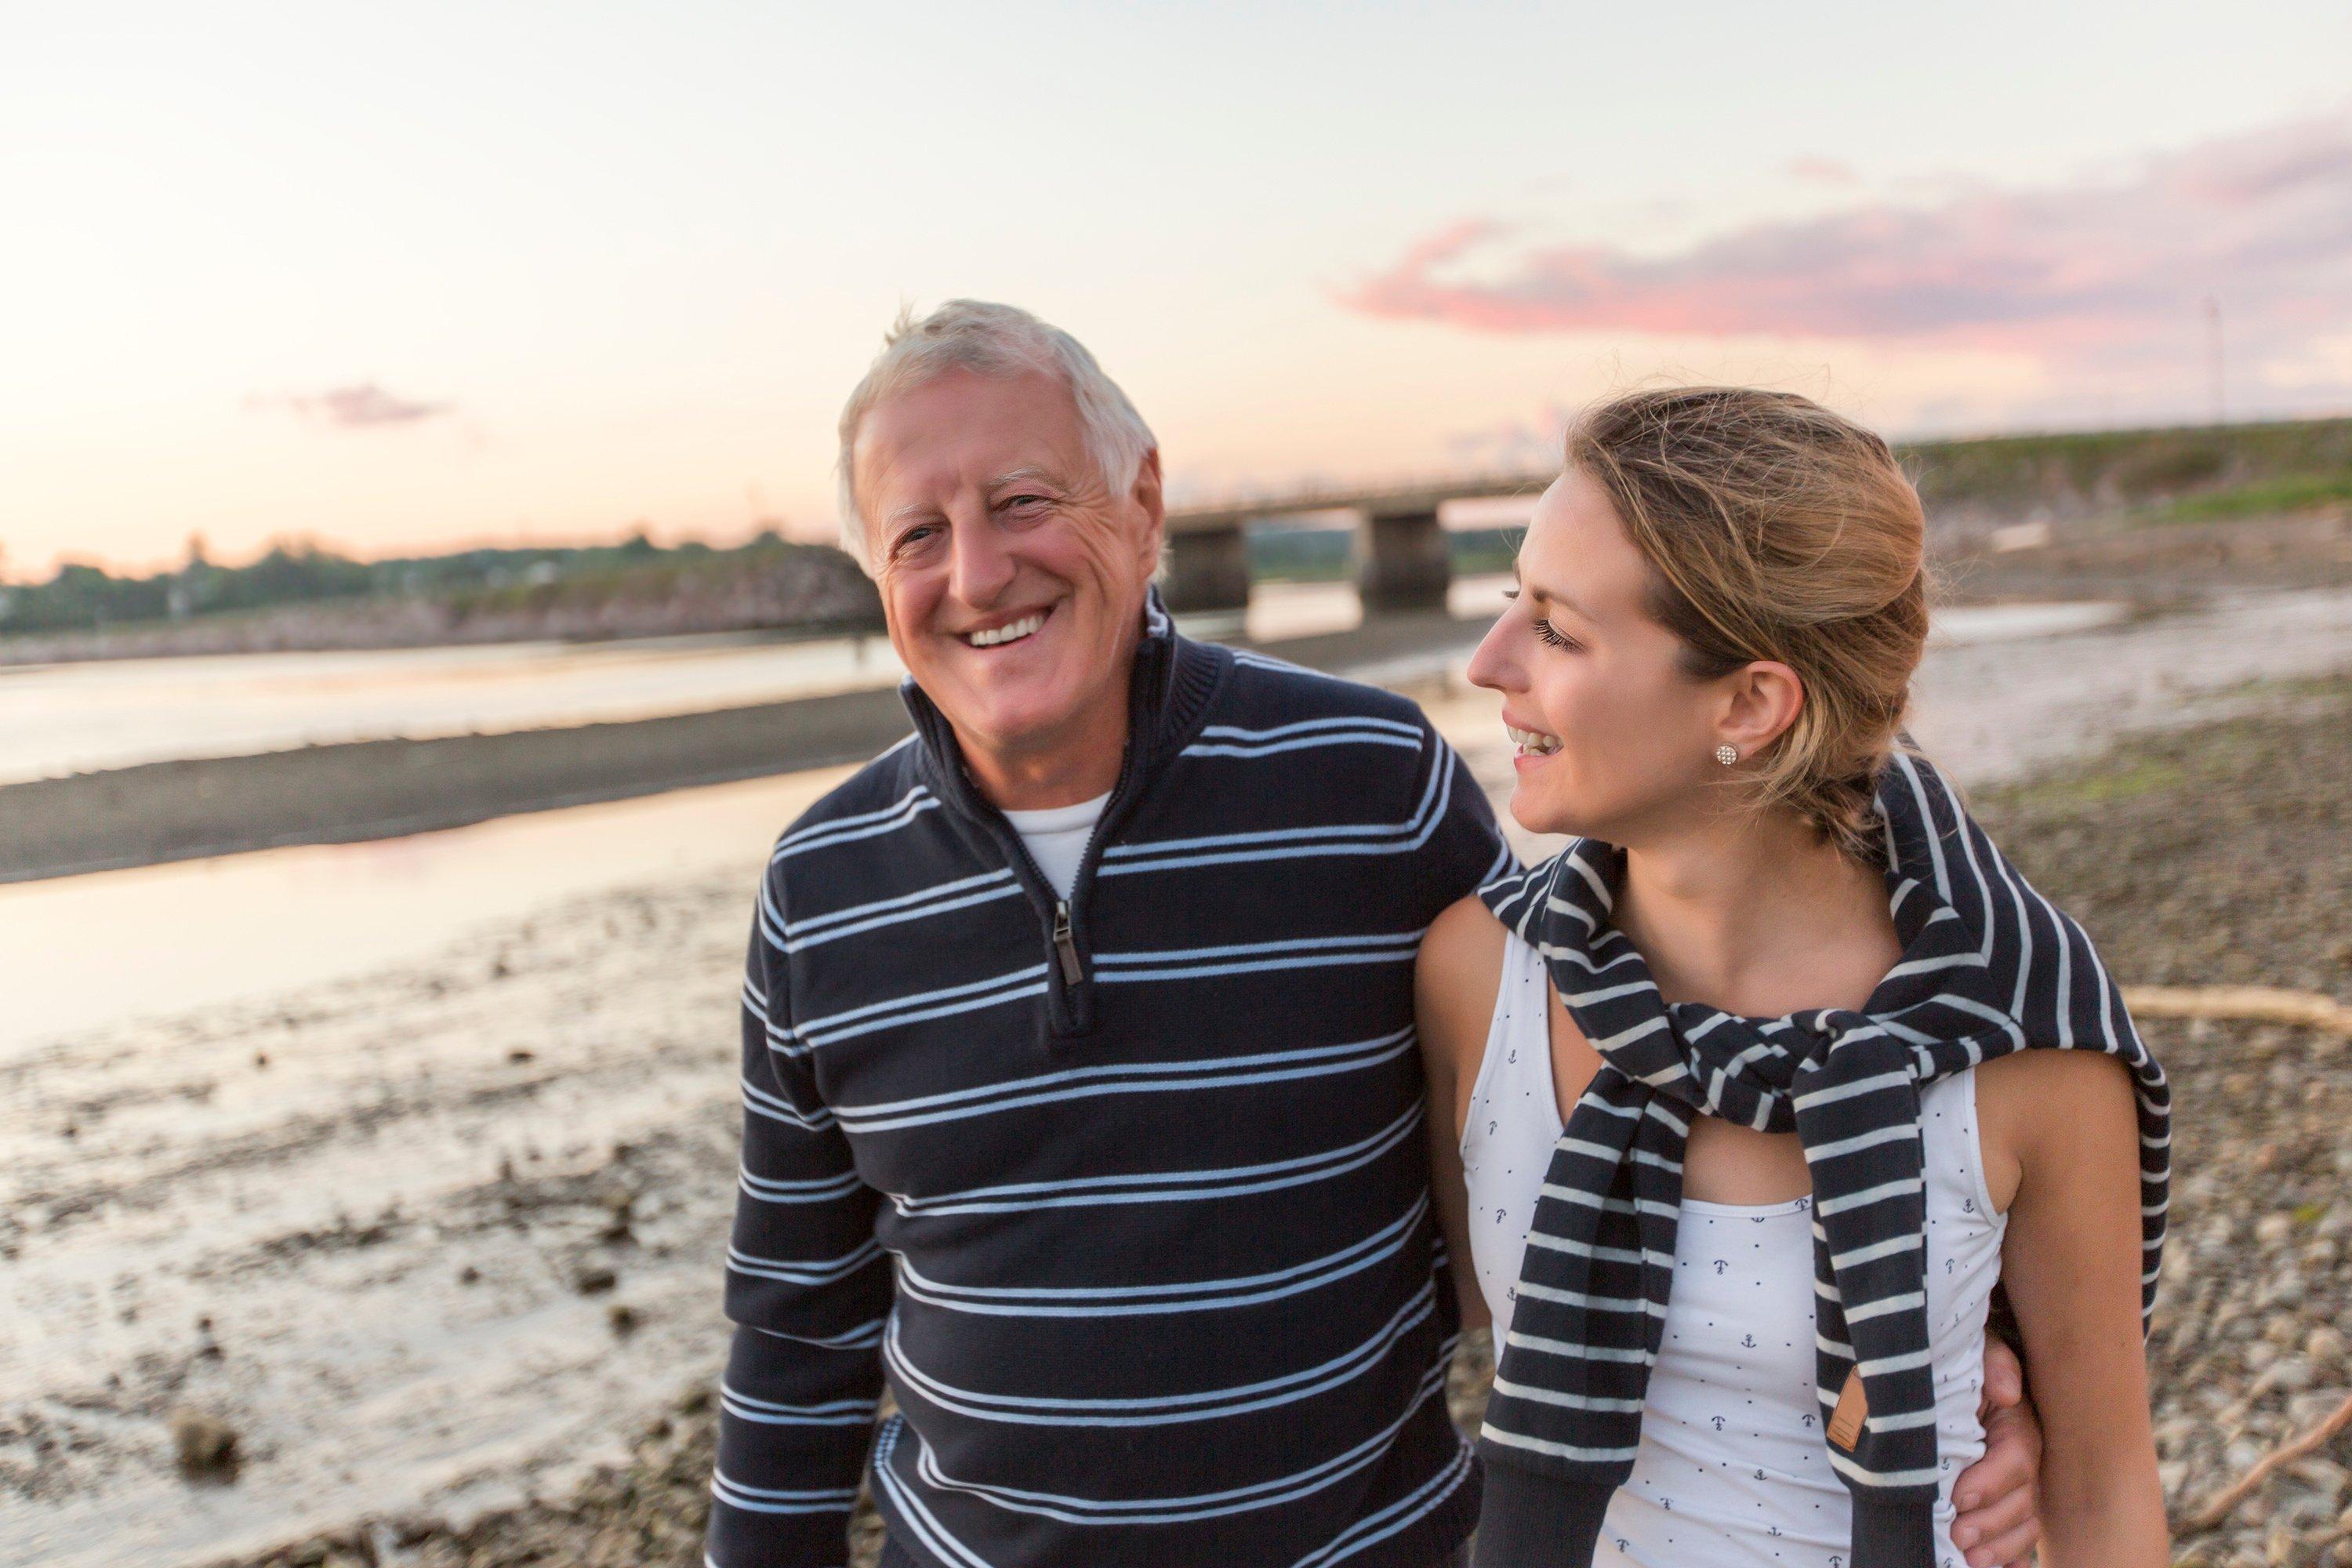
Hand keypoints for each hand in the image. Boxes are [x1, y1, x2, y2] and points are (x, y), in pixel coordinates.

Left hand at [1950, 1335, 2041, 1567]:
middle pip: (2022, 1500)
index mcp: (2018, 1424)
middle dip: (1992, 1523)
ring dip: (2001, 1546)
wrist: (1956, 1375)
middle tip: (1959, 1537)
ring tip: (1972, 1559)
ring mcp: (2020, 1486)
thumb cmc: (1964, 1363)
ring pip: (2024, 1524)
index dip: (1991, 1481)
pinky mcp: (2006, 1503)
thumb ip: (1993, 1364)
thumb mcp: (1979, 1350)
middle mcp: (2026, 1460)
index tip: (1960, 1497)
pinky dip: (2011, 1558)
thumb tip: (2005, 1393)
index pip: (2015, 1458)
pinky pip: (2019, 1537)